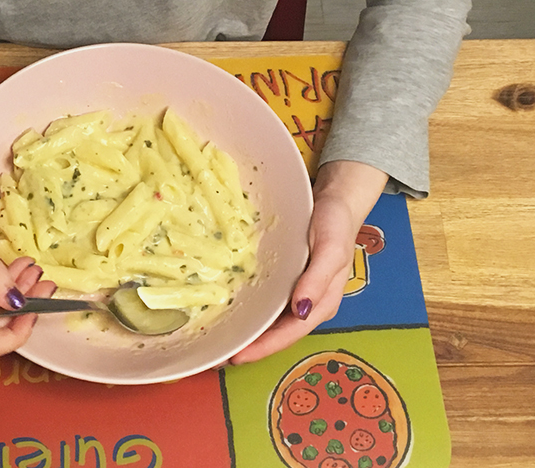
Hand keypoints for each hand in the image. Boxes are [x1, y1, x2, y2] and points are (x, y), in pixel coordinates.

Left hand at [230, 160, 387, 363]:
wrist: (338, 199)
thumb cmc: (337, 224)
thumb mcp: (332, 249)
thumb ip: (318, 280)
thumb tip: (301, 311)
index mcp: (322, 303)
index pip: (290, 334)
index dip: (264, 348)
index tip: (237, 356)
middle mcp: (308, 303)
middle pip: (277, 334)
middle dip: (251, 346)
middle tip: (218, 354)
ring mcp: (296, 292)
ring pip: (270, 321)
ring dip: (249, 332)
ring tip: (220, 338)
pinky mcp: (286, 279)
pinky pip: (267, 302)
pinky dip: (250, 310)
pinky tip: (231, 310)